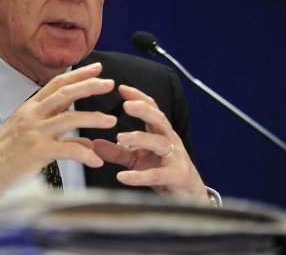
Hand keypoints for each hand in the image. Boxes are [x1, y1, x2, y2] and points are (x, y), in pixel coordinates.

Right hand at [0, 62, 117, 202]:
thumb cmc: (2, 158)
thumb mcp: (28, 139)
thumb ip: (59, 138)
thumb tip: (86, 142)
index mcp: (29, 109)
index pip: (56, 84)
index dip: (78, 75)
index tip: (97, 68)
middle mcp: (31, 115)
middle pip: (65, 93)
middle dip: (89, 85)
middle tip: (109, 82)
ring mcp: (34, 132)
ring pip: (71, 117)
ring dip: (94, 118)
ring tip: (111, 120)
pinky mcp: (38, 151)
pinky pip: (69, 150)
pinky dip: (86, 155)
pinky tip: (97, 161)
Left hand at [93, 85, 208, 202]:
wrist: (191, 197)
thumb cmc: (164, 172)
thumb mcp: (138, 159)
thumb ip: (117, 151)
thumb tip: (94, 143)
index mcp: (160, 133)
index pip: (152, 109)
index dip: (139, 98)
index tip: (122, 88)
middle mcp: (170, 141)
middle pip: (160, 120)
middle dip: (144, 110)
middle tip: (127, 105)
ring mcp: (176, 158)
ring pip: (161, 143)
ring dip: (141, 138)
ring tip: (121, 136)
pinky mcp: (178, 177)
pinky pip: (157, 175)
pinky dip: (140, 176)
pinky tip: (123, 177)